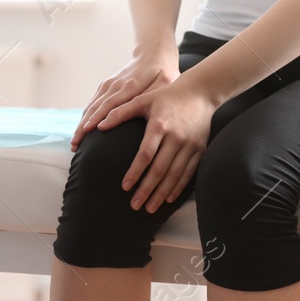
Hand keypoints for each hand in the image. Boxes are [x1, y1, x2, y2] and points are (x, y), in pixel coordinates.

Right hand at [72, 50, 180, 150]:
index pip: (112, 104)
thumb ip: (156, 99)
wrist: (152, 55)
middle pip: (96, 107)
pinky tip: (80, 130)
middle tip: (75, 144)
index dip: (100, 117)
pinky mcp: (105, 86)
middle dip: (84, 126)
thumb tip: (151, 118)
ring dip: (81, 124)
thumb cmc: (163, 74)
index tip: (90, 130)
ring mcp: (108, 85)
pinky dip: (85, 117)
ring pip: (91, 106)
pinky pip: (92, 103)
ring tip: (74, 143)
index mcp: (131, 86)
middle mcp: (115, 85)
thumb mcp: (166, 84)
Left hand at [109, 78, 217, 213]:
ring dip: (161, 193)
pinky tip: (167, 198)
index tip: (124, 187)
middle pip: (160, 169)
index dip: (135, 172)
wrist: (200, 92)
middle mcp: (176, 137)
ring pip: (174, 175)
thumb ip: (120, 112)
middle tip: (134, 205)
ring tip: (149, 208)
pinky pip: (188, 173)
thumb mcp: (142, 99)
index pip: (145, 154)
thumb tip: (98, 126)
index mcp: (160, 125)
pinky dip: (177, 188)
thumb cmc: (166, 96)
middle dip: (146, 189)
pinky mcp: (200, 150)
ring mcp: (190, 145)